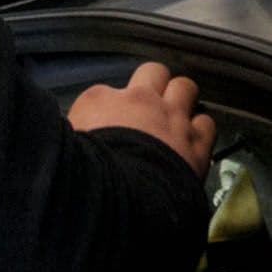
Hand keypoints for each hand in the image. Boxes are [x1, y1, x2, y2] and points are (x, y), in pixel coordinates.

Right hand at [69, 60, 215, 174]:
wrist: (124, 200)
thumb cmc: (85, 177)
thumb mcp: (64, 148)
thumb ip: (75, 133)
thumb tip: (75, 137)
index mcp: (99, 101)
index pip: (102, 94)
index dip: (106, 109)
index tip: (106, 126)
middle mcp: (139, 100)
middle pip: (153, 71)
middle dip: (154, 85)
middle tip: (150, 106)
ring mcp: (172, 118)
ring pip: (185, 87)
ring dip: (182, 101)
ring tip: (176, 119)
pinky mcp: (196, 142)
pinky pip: (206, 123)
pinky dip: (200, 131)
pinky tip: (194, 142)